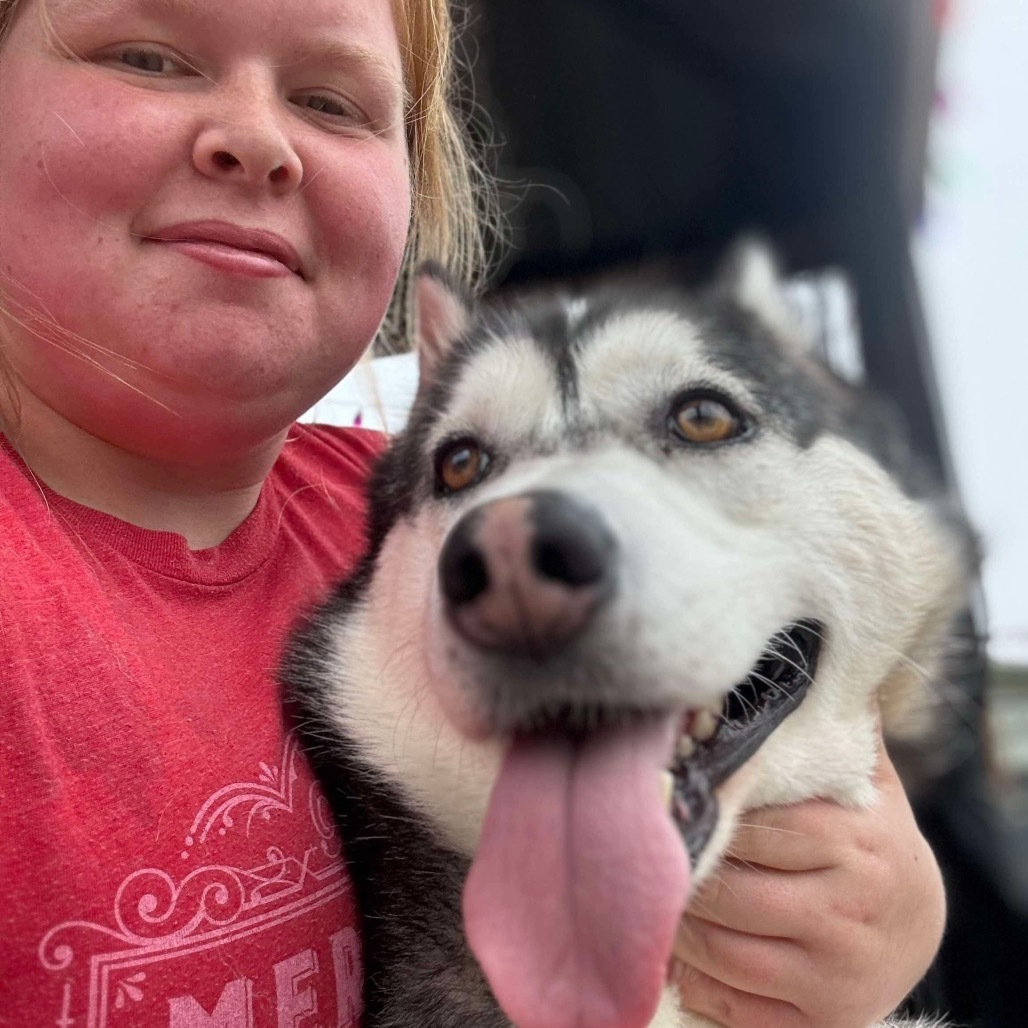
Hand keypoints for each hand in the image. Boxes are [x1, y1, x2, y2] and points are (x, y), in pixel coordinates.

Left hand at [670, 734, 944, 1027]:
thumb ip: (832, 730)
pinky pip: (735, 1007)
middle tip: (649, 856)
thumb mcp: (863, 780)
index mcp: (856, 842)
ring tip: (658, 898)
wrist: (918, 920)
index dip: (706, 819)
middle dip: (684, 876)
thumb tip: (799, 669)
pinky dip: (695, 980)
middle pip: (733, 894)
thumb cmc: (867, 834)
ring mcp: (837, 974)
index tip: (667, 808)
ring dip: (679, 927)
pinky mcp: (824, 1020)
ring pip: (724, 953)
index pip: (754, 830)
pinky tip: (678, 952)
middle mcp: (851, 911)